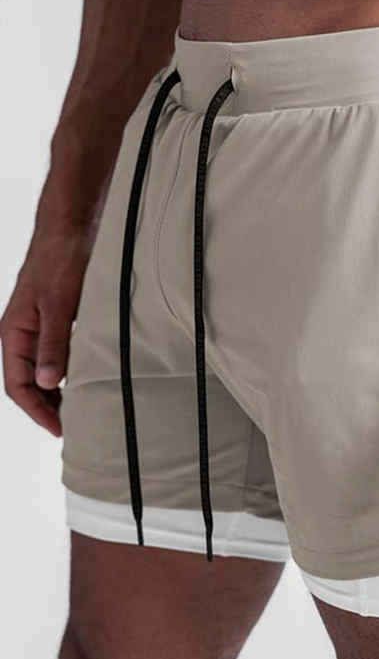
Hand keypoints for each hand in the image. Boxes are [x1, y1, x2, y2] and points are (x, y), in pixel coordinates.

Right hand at [1, 230, 90, 435]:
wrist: (71, 230)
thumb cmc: (59, 262)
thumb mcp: (59, 306)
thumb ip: (53, 343)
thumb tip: (46, 382)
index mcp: (14, 333)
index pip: (17, 385)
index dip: (36, 409)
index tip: (59, 428)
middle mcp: (23, 333)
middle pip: (27, 381)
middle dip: (45, 405)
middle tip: (72, 424)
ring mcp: (40, 326)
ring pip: (42, 369)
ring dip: (56, 390)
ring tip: (78, 408)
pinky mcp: (58, 318)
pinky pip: (58, 353)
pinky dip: (68, 370)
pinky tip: (85, 377)